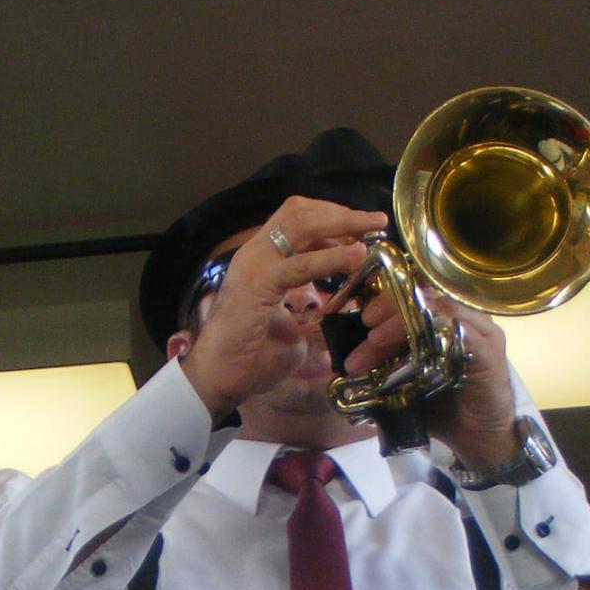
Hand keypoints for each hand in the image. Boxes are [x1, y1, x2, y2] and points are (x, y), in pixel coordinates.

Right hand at [180, 196, 386, 419]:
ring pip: (300, 226)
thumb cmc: (249, 357)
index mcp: (259, 259)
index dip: (329, 216)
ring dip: (342, 223)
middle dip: (342, 213)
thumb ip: (310, 311)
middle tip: (374, 221)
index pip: (294, 217)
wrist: (216, 377)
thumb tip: (340, 310)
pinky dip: (332, 257)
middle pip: (300, 212)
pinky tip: (356, 257)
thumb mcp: (290, 325)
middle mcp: (254, 253)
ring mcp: (253, 265)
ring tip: (371, 228)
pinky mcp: (257, 285)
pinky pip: (300, 264)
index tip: (358, 229)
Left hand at [340, 285, 518, 466]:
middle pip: (423, 299)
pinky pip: (463, 333)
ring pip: (439, 310)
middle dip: (388, 313)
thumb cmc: (440, 408)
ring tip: (375, 340)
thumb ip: (380, 369)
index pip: (413, 296)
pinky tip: (411, 354)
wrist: (476, 438)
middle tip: (364, 331)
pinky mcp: (489, 353)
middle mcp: (462, 319)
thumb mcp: (402, 385)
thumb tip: (342, 366)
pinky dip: (435, 337)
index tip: (361, 320)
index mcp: (442, 321)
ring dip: (403, 323)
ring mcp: (479, 332)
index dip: (385, 301)